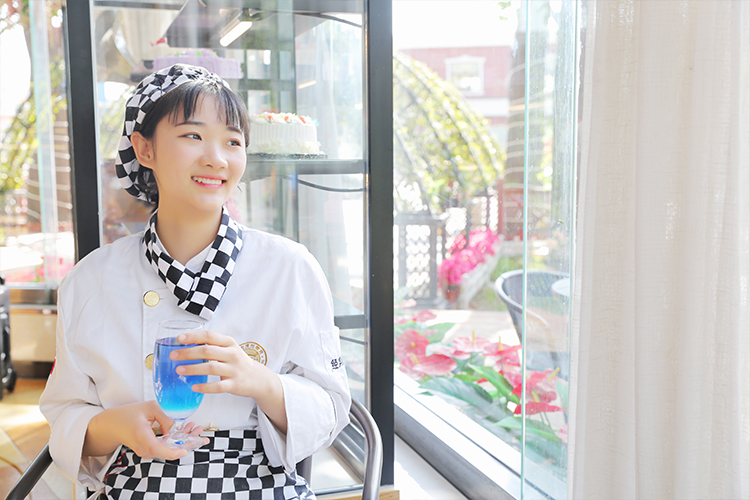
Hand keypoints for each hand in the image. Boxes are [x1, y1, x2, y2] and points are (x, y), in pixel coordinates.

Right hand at [85, 400, 207, 459]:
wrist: (111, 425)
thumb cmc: (129, 414)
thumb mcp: (149, 407)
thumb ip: (164, 417)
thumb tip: (174, 429)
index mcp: (140, 434)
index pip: (156, 449)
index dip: (171, 452)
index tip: (184, 451)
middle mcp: (142, 446)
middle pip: (166, 452)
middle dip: (186, 443)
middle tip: (202, 434)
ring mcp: (144, 451)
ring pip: (167, 450)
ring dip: (183, 440)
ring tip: (197, 428)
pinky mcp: (147, 450)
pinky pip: (163, 448)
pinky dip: (176, 441)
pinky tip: (187, 430)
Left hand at [172, 330, 287, 432]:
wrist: (257, 378)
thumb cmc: (237, 362)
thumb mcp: (229, 349)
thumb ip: (212, 345)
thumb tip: (185, 345)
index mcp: (229, 343)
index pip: (209, 336)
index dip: (193, 336)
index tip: (179, 339)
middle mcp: (232, 354)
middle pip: (207, 351)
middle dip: (188, 353)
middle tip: (173, 355)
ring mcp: (234, 370)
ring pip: (211, 368)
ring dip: (193, 368)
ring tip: (179, 370)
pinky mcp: (234, 384)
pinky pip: (218, 386)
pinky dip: (205, 387)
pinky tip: (194, 387)